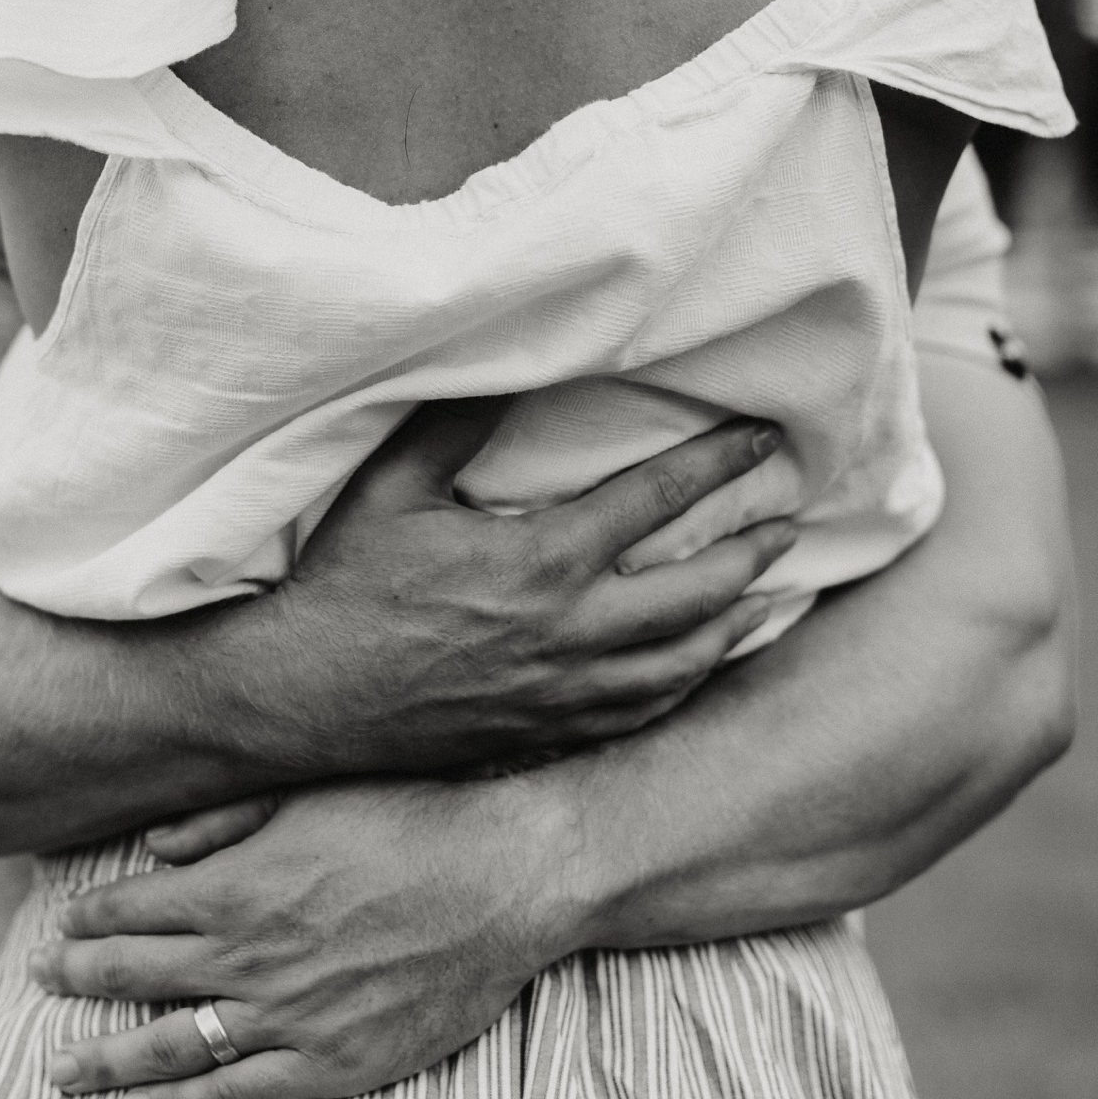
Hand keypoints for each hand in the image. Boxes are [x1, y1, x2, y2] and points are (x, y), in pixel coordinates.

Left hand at [29, 773, 570, 1098]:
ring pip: (168, 1048)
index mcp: (238, 885)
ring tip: (59, 1069)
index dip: (87, 921)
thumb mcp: (311, 793)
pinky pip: (234, 1096)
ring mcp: (285, 1017)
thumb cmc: (409, 818)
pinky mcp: (329, 1063)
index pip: (134, 909)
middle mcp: (248, 957)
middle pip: (134, 977)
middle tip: (34, 984)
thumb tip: (153, 844)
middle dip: (74, 981)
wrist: (502, 878)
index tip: (57, 929)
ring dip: (104, 1060)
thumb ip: (226, 819)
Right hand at [219, 402, 795, 777]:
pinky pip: (646, 710)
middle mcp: (570, 631)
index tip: (762, 438)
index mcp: (541, 560)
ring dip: (739, 620)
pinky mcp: (551, 732)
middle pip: (698, 588)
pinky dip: (691, 681)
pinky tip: (704, 662)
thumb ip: (457, 423)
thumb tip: (511, 365)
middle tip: (790, 519)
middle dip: (753, 548)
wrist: (307, 698)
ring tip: (774, 589)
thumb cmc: (346, 587)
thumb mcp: (391, 487)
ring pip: (685, 659)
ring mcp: (567, 691)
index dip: (718, 462)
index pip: (656, 499)